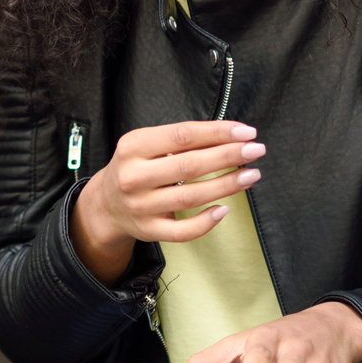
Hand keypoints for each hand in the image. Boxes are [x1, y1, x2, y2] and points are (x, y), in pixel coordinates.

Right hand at [71, 121, 265, 281]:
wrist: (105, 204)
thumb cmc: (135, 168)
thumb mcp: (144, 145)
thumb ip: (178, 141)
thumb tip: (228, 137)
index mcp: (133, 147)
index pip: (182, 136)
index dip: (218, 133)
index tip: (246, 132)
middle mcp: (134, 176)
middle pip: (189, 165)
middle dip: (228, 156)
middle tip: (256, 150)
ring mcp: (140, 206)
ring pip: (191, 196)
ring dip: (226, 185)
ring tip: (251, 175)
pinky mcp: (148, 229)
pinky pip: (183, 231)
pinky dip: (206, 222)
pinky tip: (224, 209)